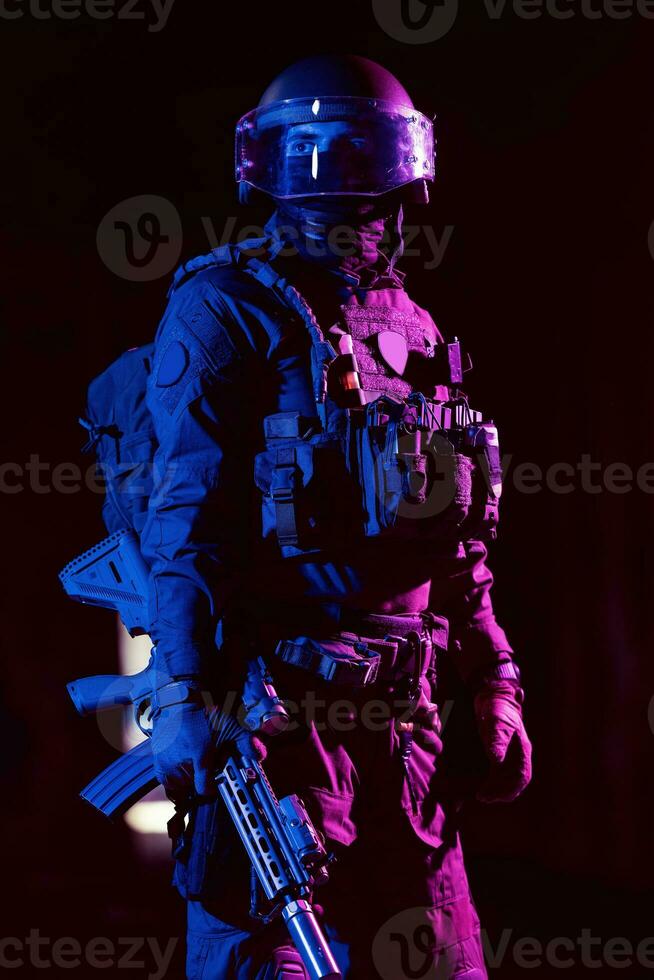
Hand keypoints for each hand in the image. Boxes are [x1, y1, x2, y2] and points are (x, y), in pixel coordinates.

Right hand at [151, 696, 263, 801]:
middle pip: (191, 789)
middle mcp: (180, 763)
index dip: (212, 788)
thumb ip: (245, 742)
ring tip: (193, 763)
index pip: (204, 789)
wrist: (180, 703)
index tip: (215, 782)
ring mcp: (166, 763)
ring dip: (187, 780)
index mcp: (199, 756)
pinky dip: (175, 776)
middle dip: (199, 781)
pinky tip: (183, 763)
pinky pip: (166, 780)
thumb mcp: (230, 727)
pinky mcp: (157, 761)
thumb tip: (259, 755)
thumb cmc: (205, 716)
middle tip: (204, 765)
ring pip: (178, 786)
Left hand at [474, 680, 531, 802]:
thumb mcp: (496, 722)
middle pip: (514, 781)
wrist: (492, 695)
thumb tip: (496, 761)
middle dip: (501, 793)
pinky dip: (491, 782)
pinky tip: (480, 785)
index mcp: (522, 749)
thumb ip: (497, 740)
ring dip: (495, 789)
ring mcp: (509, 754)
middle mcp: (517, 755)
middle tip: (483, 797)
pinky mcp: (498, 752)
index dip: (510, 789)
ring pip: (506, 779)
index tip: (494, 796)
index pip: (521, 776)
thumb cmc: (497, 707)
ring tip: (480, 795)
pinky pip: (497, 772)